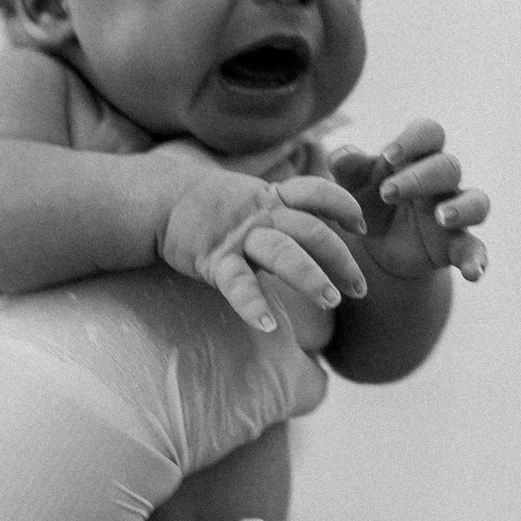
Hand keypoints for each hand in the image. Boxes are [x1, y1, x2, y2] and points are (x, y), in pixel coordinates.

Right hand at [158, 165, 369, 334]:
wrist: (160, 202)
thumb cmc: (209, 207)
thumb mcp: (250, 200)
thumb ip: (281, 212)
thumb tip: (315, 230)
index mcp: (271, 199)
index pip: (316, 194)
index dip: (342, 205)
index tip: (360, 226)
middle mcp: (260, 215)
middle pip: (311, 231)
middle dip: (340, 259)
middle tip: (360, 288)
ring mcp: (237, 236)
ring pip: (283, 253)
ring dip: (311, 277)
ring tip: (333, 302)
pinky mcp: (213, 259)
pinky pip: (237, 284)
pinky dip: (253, 305)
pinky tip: (269, 326)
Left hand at [329, 118, 490, 282]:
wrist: (378, 246)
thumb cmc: (370, 201)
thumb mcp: (353, 186)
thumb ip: (348, 168)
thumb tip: (340, 156)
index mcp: (416, 158)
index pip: (428, 133)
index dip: (412, 140)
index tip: (387, 156)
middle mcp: (441, 182)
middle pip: (448, 166)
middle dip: (420, 177)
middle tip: (387, 193)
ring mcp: (454, 213)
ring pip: (475, 201)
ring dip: (462, 208)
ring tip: (442, 217)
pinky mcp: (457, 245)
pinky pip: (475, 248)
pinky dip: (477, 260)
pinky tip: (473, 273)